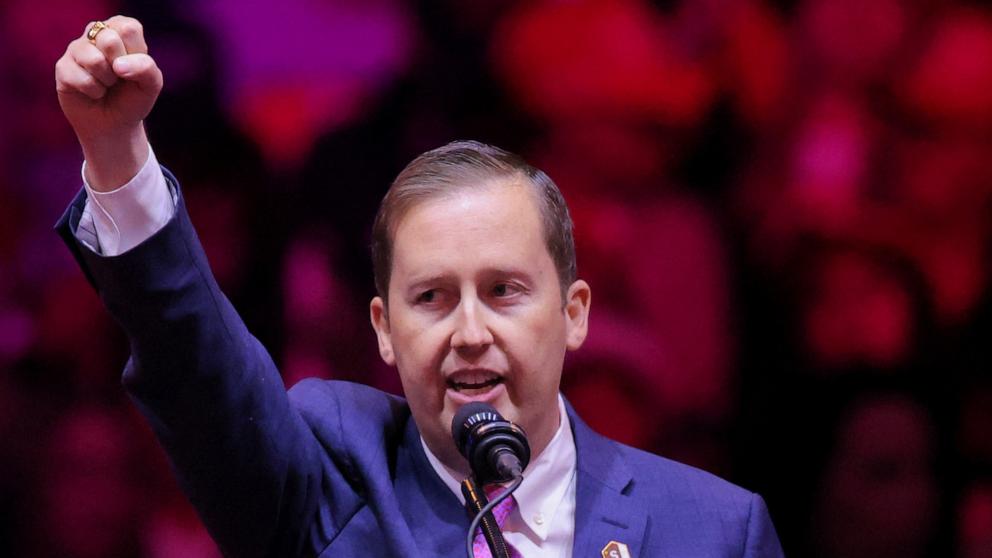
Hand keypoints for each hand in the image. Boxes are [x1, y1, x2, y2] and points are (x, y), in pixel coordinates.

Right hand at [55, 16, 162, 190]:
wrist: (114, 125)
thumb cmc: (133, 99)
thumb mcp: (151, 84)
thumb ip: (146, 68)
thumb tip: (118, 65)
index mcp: (121, 30)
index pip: (128, 29)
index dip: (135, 54)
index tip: (133, 67)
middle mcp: (97, 33)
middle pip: (109, 40)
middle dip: (120, 68)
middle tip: (119, 77)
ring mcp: (77, 49)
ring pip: (94, 60)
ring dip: (106, 81)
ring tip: (106, 85)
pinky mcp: (62, 66)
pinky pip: (81, 78)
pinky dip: (94, 92)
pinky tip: (93, 92)